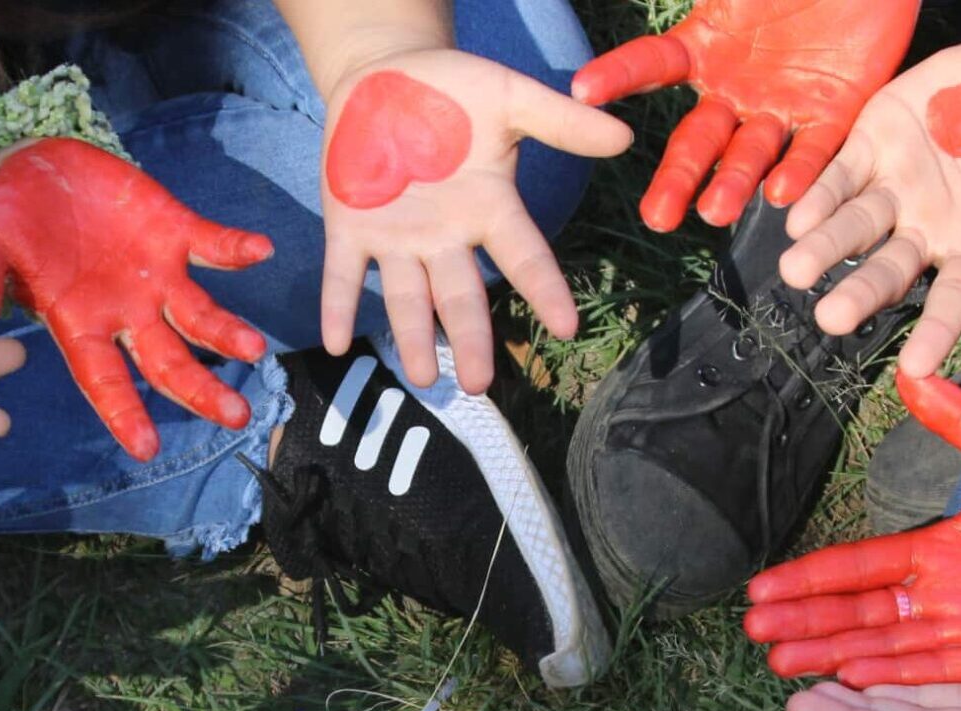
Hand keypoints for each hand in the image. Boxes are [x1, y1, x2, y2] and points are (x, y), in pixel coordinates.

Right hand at [0, 138, 273, 461]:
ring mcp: (154, 274)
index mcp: (79, 324)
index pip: (105, 380)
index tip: (147, 448)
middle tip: (236, 417)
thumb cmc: (4, 218)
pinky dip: (235, 249)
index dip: (124, 413)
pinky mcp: (173, 230)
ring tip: (253, 349)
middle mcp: (125, 310)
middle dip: (201, 390)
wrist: (32, 165)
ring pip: (200, 316)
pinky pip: (213, 244)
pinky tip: (261, 250)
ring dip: (226, 332)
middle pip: (169, 362)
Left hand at [320, 48, 631, 391]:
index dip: (544, 290)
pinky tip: (335, 340)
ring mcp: (396, 236)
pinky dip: (338, 305)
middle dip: (469, 339)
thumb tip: (625, 138)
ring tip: (421, 376)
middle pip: (461, 296)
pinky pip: (344, 274)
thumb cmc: (455, 90)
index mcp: (488, 208)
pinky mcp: (349, 228)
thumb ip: (560, 123)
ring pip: (407, 297)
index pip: (523, 256)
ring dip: (413, 337)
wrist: (386, 77)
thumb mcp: (510, 97)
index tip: (566, 328)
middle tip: (479, 384)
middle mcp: (445, 235)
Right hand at [573, 0, 918, 230]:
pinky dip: (798, 173)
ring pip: (748, 157)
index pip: (651, 66)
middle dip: (676, 178)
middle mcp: (734, 89)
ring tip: (714, 213)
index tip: (580, 91)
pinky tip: (781, 194)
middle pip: (696, 141)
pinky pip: (812, 150)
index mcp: (704, 47)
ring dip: (731, 186)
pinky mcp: (832, 115)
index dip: (617, 75)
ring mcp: (780, 107)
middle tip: (657, 217)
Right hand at [744, 372, 960, 686]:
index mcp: (945, 547)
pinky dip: (893, 674)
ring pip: (887, 646)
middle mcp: (947, 594)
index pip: (862, 566)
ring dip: (835, 654)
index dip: (812, 577)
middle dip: (806, 622)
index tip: (762, 587)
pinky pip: (936, 670)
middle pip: (860, 612)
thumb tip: (908, 374)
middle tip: (754, 630)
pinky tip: (851, 677)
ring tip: (781, 662)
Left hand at [776, 39, 960, 376]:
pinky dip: (819, 194)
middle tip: (831, 316)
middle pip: (889, 268)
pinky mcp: (873, 143)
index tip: (914, 370)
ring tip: (794, 269)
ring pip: (855, 225)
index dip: (935, 333)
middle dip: (860, 292)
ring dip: (824, 247)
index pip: (952, 300)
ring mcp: (896, 187)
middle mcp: (926, 228)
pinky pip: (840, 174)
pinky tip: (796, 216)